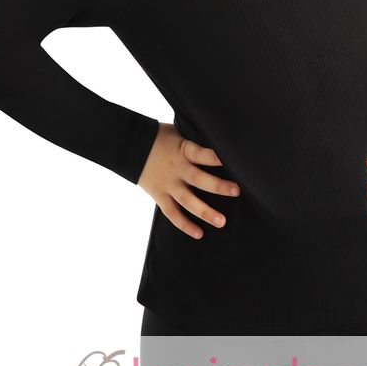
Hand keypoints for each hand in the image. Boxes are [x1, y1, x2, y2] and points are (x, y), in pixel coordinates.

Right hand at [137, 122, 240, 239]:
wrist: (129, 145)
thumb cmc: (159, 136)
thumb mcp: (178, 132)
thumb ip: (195, 141)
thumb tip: (218, 139)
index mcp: (182, 150)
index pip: (200, 153)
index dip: (215, 156)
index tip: (231, 159)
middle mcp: (176, 168)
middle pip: (198, 179)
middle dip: (218, 186)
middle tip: (237, 191)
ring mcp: (168, 184)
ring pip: (187, 201)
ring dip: (205, 212)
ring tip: (221, 222)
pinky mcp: (159, 196)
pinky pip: (172, 213)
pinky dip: (184, 225)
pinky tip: (199, 233)